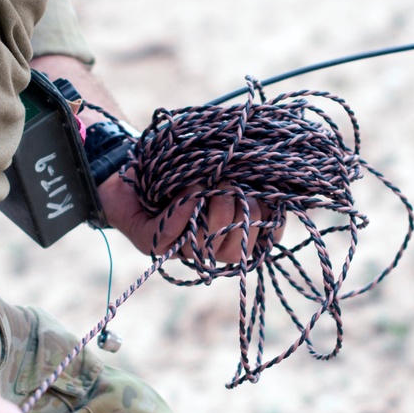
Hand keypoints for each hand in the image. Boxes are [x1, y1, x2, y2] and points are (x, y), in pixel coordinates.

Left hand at [98, 168, 282, 261]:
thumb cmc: (178, 163)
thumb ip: (249, 172)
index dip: (269, 226)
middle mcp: (205, 244)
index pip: (262, 243)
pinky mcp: (148, 241)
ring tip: (207, 185)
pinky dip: (183, 211)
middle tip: (229, 185)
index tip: (268, 198)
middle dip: (240, 215)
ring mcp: (177, 247)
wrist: (126, 165)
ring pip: (206, 247)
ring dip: (212, 212)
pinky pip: (171, 235)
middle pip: (235, 250)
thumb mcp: (219, 164)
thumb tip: (287, 174)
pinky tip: (186, 192)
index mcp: (229, 229)